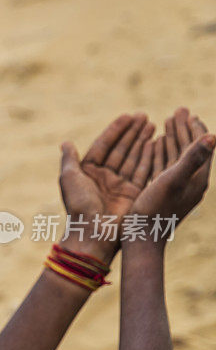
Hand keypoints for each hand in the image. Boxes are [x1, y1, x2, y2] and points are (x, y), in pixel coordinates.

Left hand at [59, 113, 154, 261]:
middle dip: (132, 133)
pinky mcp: (134, 194)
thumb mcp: (69, 178)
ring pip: (133, 158)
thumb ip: (69, 159)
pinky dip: (150, 157)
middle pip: (121, 149)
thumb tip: (66, 142)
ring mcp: (120, 185)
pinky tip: (157, 143)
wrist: (93, 232)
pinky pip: (143, 172)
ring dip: (143, 141)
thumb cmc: (78, 205)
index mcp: (88, 172)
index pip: (103, 145)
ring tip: (154, 124)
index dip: (115, 130)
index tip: (127, 116)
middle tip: (145, 116)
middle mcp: (105, 177)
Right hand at [131, 115, 214, 239]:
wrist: (141, 238)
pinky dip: (160, 152)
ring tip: (166, 122)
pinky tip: (153, 144)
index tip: (187, 113)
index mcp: (197, 178)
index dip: (195, 129)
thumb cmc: (156, 210)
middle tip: (177, 111)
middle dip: (183, 129)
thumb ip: (193, 158)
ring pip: (175, 157)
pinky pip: (163, 166)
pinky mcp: (161, 192)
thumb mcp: (174, 180)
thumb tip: (213, 136)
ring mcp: (176, 187)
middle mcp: (189, 182)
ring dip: (171, 138)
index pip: (201, 147)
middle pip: (189, 149)